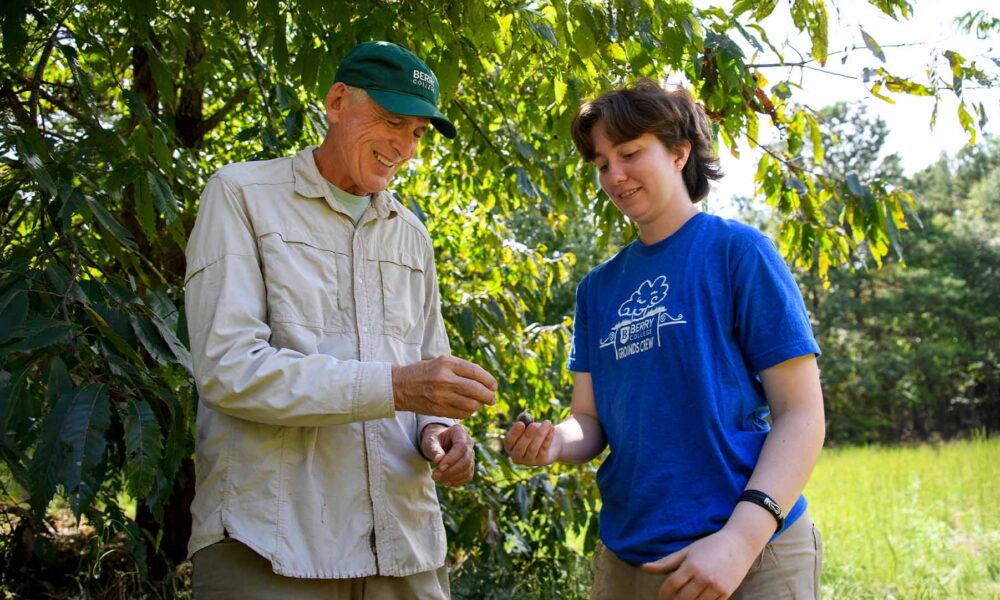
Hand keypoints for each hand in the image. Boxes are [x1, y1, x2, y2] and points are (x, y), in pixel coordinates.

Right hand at [392, 355, 496, 418]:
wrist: (398, 385)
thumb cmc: (423, 371)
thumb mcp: (441, 361)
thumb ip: (461, 369)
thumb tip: (485, 380)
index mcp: (446, 363)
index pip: (476, 372)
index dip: (489, 380)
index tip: (494, 385)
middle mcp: (444, 379)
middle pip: (476, 390)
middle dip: (488, 396)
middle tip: (492, 398)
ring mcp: (441, 395)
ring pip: (470, 404)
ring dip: (479, 405)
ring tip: (480, 404)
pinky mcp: (437, 409)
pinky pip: (460, 413)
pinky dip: (468, 412)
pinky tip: (468, 409)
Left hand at [420, 423, 474, 485]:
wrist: (438, 442)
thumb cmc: (434, 440)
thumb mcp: (430, 441)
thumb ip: (435, 450)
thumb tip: (439, 461)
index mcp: (460, 432)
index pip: (461, 447)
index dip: (452, 459)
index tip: (440, 467)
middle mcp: (469, 443)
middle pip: (466, 460)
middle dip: (451, 471)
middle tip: (435, 475)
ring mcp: (471, 455)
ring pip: (467, 470)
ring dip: (452, 477)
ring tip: (437, 477)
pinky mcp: (470, 465)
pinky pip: (467, 476)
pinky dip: (456, 481)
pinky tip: (445, 481)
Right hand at [504, 420, 559, 465]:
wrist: (551, 441)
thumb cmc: (535, 431)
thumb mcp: (528, 426)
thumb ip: (525, 424)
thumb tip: (525, 421)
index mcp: (510, 447)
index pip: (509, 441)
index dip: (514, 433)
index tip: (521, 423)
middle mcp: (517, 456)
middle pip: (520, 447)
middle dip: (527, 435)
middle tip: (534, 425)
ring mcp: (529, 461)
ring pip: (533, 449)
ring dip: (540, 435)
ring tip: (547, 423)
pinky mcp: (542, 461)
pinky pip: (544, 449)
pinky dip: (548, 437)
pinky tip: (552, 428)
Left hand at [640, 528, 760, 599]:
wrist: (739, 545)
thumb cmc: (710, 546)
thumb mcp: (687, 551)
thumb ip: (666, 562)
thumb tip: (644, 568)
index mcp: (692, 566)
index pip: (672, 585)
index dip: (663, 592)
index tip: (662, 594)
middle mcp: (704, 578)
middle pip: (682, 598)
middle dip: (674, 599)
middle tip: (672, 597)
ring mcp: (717, 587)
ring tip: (684, 596)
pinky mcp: (727, 593)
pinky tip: (698, 597)